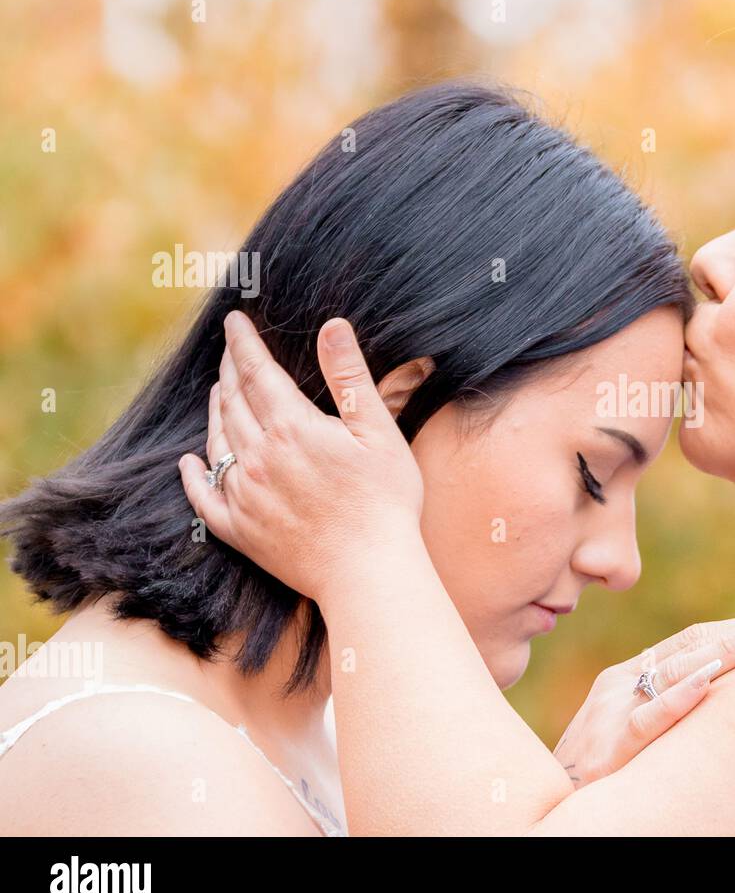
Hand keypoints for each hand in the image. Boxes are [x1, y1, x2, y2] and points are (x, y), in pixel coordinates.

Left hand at [179, 311, 424, 602]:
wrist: (369, 570)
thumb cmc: (386, 500)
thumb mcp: (378, 431)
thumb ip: (350, 377)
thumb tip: (332, 326)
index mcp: (291, 428)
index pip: (256, 372)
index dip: (243, 343)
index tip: (233, 321)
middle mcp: (257, 457)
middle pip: (232, 402)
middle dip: (228, 371)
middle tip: (228, 351)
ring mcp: (243, 496)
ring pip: (217, 442)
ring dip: (215, 412)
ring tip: (218, 394)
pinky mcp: (240, 531)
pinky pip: (204, 496)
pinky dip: (193, 475)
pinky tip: (190, 463)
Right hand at [552, 594, 734, 787]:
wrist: (540, 814)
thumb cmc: (595, 776)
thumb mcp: (633, 730)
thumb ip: (668, 706)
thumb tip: (723, 689)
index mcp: (630, 674)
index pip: (700, 638)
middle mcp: (622, 682)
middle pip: (701, 644)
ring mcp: (613, 711)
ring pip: (681, 669)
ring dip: (734, 647)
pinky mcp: (609, 749)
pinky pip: (648, 720)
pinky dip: (679, 698)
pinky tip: (710, 680)